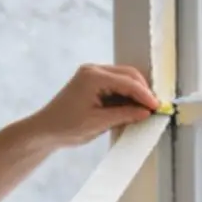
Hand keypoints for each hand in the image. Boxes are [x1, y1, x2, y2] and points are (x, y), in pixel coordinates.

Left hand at [30, 65, 163, 150]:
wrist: (44, 130)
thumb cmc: (65, 127)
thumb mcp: (98, 123)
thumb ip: (124, 115)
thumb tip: (145, 112)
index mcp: (92, 77)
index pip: (127, 82)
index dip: (145, 95)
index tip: (157, 107)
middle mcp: (92, 70)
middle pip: (128, 75)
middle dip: (142, 91)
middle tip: (153, 108)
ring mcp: (92, 74)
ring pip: (123, 79)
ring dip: (135, 93)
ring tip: (144, 110)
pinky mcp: (92, 82)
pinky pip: (115, 84)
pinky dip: (125, 95)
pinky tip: (131, 108)